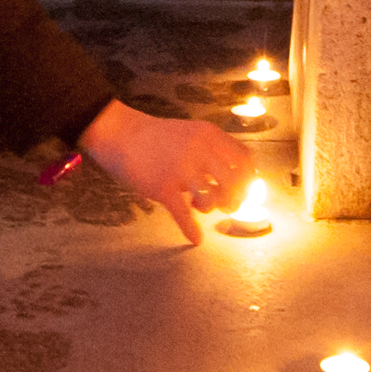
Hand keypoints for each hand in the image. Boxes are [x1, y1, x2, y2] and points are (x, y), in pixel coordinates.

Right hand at [77, 100, 248, 243]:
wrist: (121, 134)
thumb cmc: (158, 137)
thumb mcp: (191, 133)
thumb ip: (213, 150)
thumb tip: (237, 178)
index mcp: (209, 135)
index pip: (244, 159)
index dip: (249, 179)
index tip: (245, 190)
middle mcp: (200, 150)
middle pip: (235, 182)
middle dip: (236, 199)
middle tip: (228, 206)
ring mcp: (181, 169)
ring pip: (212, 199)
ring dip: (211, 209)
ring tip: (201, 206)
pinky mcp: (162, 187)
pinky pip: (183, 215)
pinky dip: (192, 230)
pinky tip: (196, 238)